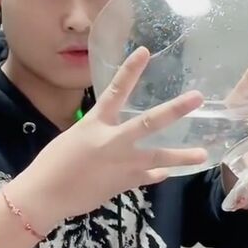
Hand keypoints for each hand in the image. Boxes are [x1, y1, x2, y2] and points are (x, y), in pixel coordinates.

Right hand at [7, 47, 207, 232]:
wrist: (45, 195)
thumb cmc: (51, 164)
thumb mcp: (73, 139)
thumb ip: (96, 135)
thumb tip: (109, 139)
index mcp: (94, 124)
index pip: (115, 90)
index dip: (130, 70)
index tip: (144, 52)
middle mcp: (112, 141)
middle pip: (149, 122)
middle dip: (175, 109)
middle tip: (197, 98)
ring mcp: (121, 164)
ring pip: (158, 157)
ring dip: (181, 156)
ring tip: (202, 154)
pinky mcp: (123, 184)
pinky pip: (146, 177)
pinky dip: (155, 174)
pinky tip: (165, 173)